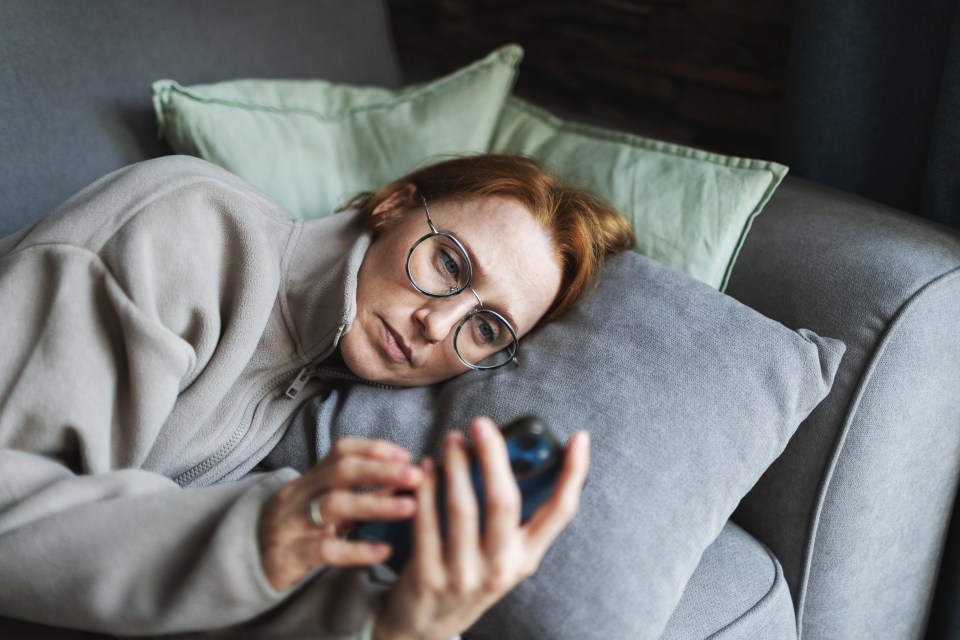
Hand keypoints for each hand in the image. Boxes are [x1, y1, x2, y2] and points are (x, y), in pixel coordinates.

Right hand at [258, 438, 422, 590]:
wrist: (247, 563)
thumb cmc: (299, 529)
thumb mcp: (327, 507)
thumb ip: (364, 494)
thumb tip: (407, 480)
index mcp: (311, 478)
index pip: (342, 450)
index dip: (375, 448)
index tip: (407, 455)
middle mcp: (300, 494)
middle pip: (340, 471)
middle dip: (381, 470)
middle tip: (416, 475)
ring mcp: (292, 524)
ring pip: (333, 506)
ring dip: (376, 504)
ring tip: (410, 508)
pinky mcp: (289, 556)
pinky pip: (325, 550)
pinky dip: (357, 550)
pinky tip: (384, 551)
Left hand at [373, 416, 589, 639]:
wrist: (426, 625)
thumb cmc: (467, 574)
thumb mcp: (499, 553)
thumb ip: (508, 514)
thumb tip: (509, 454)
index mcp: (526, 558)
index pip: (561, 513)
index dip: (574, 474)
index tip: (579, 437)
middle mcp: (501, 568)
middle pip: (504, 501)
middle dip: (494, 455)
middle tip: (482, 424)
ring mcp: (464, 575)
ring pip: (463, 507)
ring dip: (456, 465)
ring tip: (452, 439)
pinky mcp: (429, 577)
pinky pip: (427, 522)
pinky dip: (426, 488)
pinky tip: (426, 467)